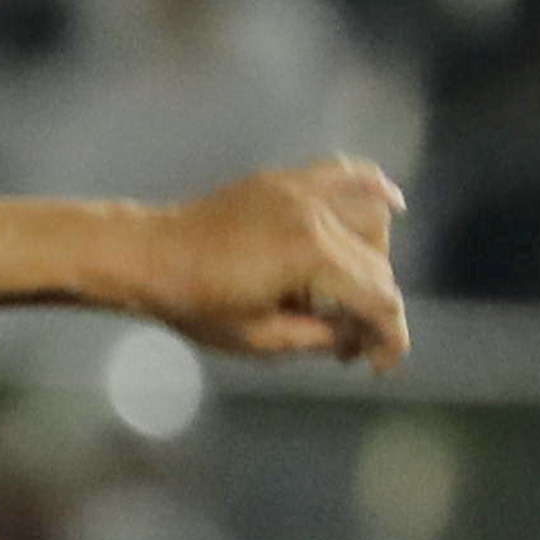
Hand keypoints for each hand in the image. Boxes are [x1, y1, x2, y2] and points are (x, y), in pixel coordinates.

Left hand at [143, 157, 408, 370]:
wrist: (148, 254)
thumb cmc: (193, 303)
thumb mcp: (257, 338)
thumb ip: (317, 338)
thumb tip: (356, 338)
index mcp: (311, 257)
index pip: (377, 297)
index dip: (389, 337)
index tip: (381, 366)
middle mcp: (317, 215)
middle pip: (377, 262)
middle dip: (375, 307)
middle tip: (351, 343)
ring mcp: (303, 190)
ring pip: (373, 214)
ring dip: (377, 255)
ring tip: (354, 290)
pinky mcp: (287, 180)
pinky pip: (346, 173)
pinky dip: (373, 188)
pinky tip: (391, 204)